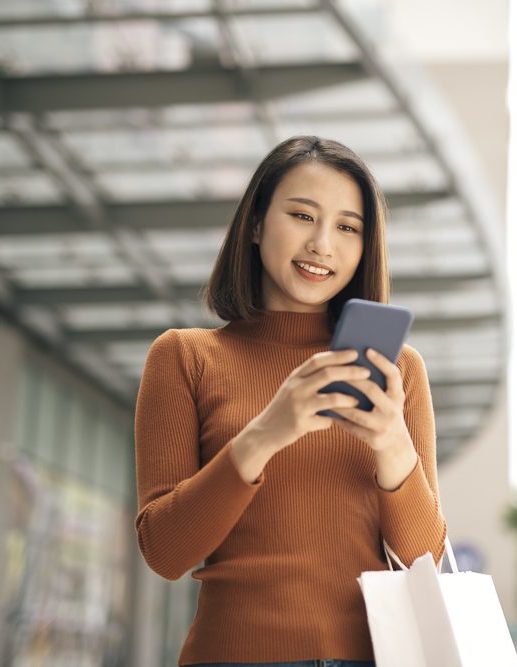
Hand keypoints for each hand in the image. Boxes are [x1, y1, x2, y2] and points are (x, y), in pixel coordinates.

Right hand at [250, 348, 371, 452]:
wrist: (264, 432)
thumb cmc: (284, 409)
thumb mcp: (293, 390)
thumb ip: (310, 380)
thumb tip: (339, 373)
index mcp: (294, 377)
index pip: (318, 360)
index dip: (337, 355)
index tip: (354, 352)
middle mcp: (295, 388)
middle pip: (328, 374)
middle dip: (350, 372)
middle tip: (366, 372)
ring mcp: (298, 406)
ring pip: (331, 398)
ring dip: (349, 399)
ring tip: (358, 400)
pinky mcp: (301, 424)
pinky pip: (326, 421)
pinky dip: (333, 421)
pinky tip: (338, 423)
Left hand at [330, 348, 413, 453]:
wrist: (395, 444)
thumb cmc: (385, 412)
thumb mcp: (388, 398)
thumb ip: (378, 383)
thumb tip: (354, 361)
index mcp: (397, 395)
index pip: (393, 374)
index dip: (382, 361)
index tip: (367, 350)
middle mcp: (393, 410)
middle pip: (372, 390)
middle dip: (353, 378)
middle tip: (336, 368)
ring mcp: (383, 426)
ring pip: (357, 412)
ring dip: (339, 401)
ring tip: (325, 391)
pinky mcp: (373, 439)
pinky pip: (351, 427)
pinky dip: (338, 419)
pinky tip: (326, 410)